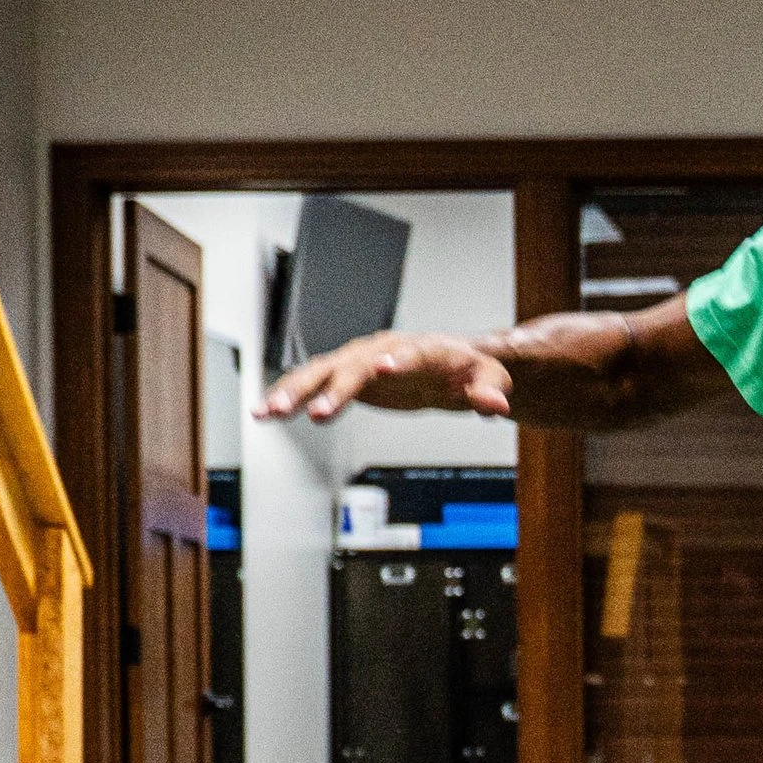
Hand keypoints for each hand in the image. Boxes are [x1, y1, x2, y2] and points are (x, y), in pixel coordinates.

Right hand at [260, 332, 511, 423]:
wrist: (450, 364)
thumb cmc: (469, 369)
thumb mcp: (488, 380)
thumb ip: (489, 391)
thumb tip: (496, 406)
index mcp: (421, 348)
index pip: (407, 352)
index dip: (396, 360)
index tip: (382, 367)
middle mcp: (383, 349)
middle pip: (354, 364)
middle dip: (333, 387)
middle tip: (316, 411)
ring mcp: (360, 360)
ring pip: (323, 372)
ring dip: (296, 392)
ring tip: (270, 412)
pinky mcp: (346, 376)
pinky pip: (313, 384)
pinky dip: (290, 397)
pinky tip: (265, 413)